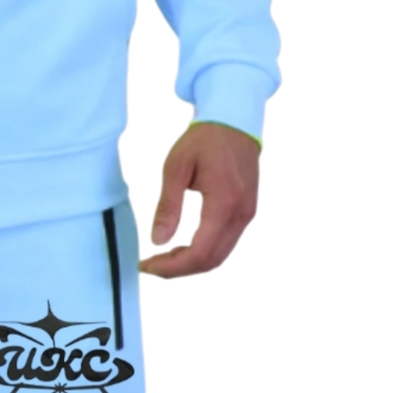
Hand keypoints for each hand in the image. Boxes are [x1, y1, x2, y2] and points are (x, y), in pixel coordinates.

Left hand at [136, 120, 262, 281]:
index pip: (198, 253)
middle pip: (211, 260)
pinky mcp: (246, 212)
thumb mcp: (176, 168)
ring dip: (191, 263)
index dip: (171, 266)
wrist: (233, 122)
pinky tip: (182, 248)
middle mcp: (242, 215)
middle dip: (178, 269)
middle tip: (150, 266)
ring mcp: (247, 215)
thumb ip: (168, 207)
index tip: (146, 266)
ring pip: (220, 256)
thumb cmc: (204, 140)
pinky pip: (226, 244)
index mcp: (225, 204)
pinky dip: (203, 252)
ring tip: (162, 260)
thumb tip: (157, 242)